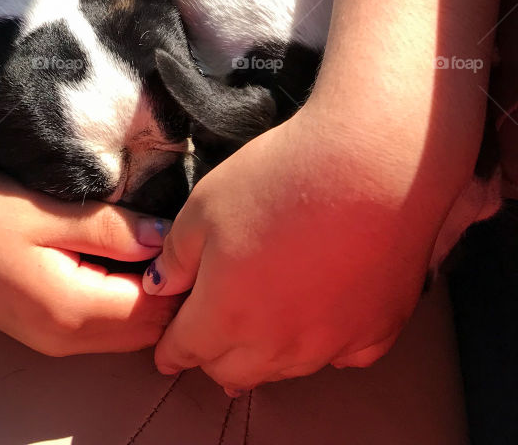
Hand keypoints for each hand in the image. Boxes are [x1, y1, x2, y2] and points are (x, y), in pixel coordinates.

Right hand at [0, 164, 179, 355]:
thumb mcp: (50, 211)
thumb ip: (113, 229)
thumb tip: (166, 240)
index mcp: (72, 310)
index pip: (156, 308)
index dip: (180, 273)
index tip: (189, 230)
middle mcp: (65, 337)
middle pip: (145, 328)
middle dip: (168, 287)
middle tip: (175, 231)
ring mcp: (50, 338)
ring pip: (125, 329)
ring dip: (144, 292)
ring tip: (146, 237)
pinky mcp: (39, 327)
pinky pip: (100, 322)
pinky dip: (119, 295)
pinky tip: (114, 254)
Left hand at [140, 104, 442, 389]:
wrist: (369, 166)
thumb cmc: (280, 178)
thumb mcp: (204, 206)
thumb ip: (177, 256)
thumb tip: (162, 286)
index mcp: (228, 314)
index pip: (188, 349)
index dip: (171, 350)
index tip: (165, 353)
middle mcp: (278, 343)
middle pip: (235, 371)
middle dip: (213, 359)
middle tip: (207, 342)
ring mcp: (331, 344)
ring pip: (284, 369)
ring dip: (263, 356)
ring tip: (256, 337)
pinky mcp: (376, 331)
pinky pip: (340, 356)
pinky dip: (322, 347)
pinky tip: (318, 325)